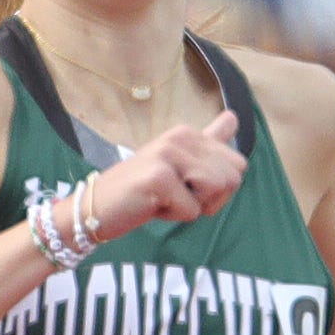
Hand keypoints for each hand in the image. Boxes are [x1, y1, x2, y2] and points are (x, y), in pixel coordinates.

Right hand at [91, 112, 246, 241]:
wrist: (96, 209)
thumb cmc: (141, 192)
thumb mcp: (178, 164)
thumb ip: (206, 143)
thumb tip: (233, 117)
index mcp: (189, 133)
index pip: (238, 166)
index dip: (220, 190)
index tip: (189, 189)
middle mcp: (181, 137)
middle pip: (232, 179)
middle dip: (209, 200)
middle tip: (176, 198)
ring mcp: (168, 154)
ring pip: (215, 191)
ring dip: (192, 207)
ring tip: (165, 201)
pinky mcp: (158, 177)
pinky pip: (191, 210)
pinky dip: (173, 217)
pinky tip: (151, 207)